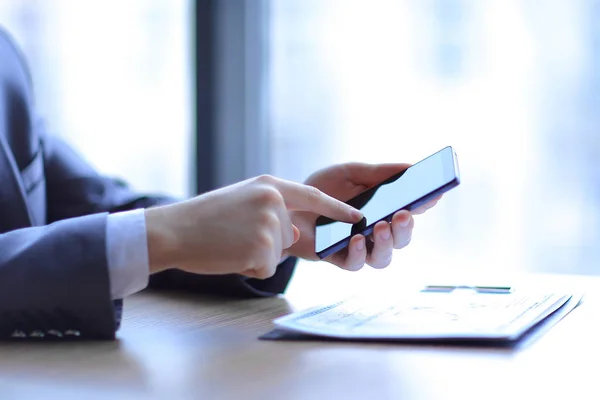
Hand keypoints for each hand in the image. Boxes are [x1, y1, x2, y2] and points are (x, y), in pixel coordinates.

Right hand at [144, 175, 361, 278]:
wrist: (173, 229)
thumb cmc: (204, 219)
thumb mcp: (242, 201)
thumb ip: (272, 212)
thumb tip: (293, 234)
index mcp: (269, 185)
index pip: (313, 196)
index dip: (337, 208)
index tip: (358, 217)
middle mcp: (273, 201)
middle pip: (289, 234)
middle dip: (267, 242)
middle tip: (234, 235)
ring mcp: (269, 224)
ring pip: (277, 252)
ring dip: (256, 255)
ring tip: (230, 243)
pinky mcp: (262, 249)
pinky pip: (266, 266)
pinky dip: (249, 267)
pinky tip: (230, 254)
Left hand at [286, 163, 439, 270]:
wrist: (286, 205)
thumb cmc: (321, 190)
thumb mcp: (350, 174)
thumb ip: (379, 173)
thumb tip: (411, 166)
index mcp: (383, 209)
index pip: (411, 210)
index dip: (425, 204)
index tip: (433, 195)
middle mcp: (375, 232)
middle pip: (401, 238)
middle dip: (406, 228)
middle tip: (403, 214)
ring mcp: (358, 248)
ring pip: (383, 257)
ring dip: (386, 243)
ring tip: (381, 226)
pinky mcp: (338, 258)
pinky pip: (355, 263)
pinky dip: (359, 252)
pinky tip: (357, 238)